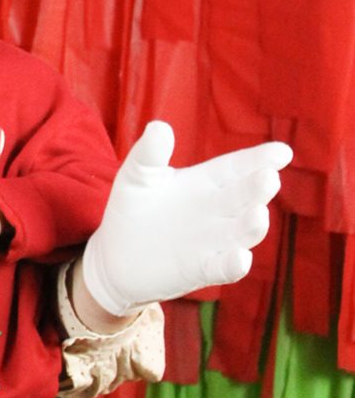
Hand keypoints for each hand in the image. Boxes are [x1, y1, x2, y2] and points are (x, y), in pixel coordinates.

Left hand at [81, 122, 291, 318]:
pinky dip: (234, 264)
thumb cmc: (131, 210)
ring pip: (242, 232)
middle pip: (244, 196)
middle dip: (258, 188)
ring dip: (252, 225)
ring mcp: (213, 241)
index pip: (237, 167)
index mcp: (206, 182)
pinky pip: (223, 267)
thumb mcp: (137, 177)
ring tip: (257, 214)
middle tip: (268, 178)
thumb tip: (159, 126)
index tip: (283, 153)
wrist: (114, 258)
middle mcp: (217, 211)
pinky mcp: (201, 270)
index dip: (260, 159)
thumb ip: (149, 153)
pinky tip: (240, 258)